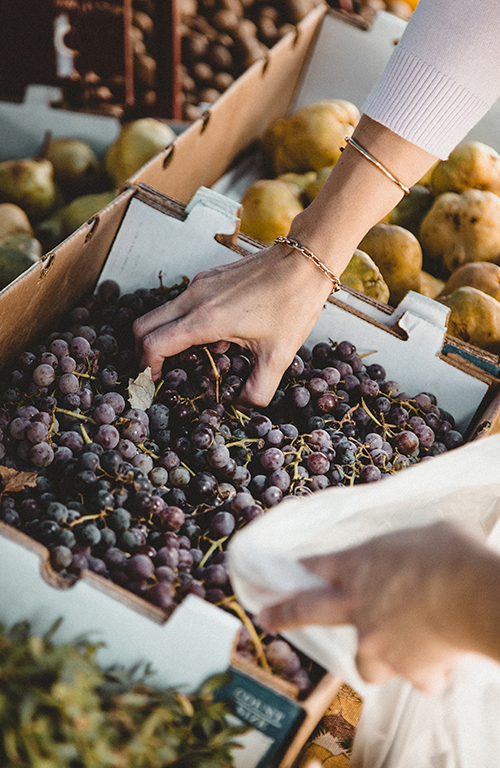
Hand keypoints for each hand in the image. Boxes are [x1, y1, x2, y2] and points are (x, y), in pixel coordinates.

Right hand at [133, 242, 332, 406]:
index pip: (153, 344)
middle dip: (144, 354)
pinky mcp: (208, 277)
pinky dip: (181, 323)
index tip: (156, 384)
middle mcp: (194, 298)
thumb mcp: (279, 356)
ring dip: (163, 337)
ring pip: (160, 313)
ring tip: (187, 359)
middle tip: (159, 374)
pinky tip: (211, 338)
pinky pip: (180, 303)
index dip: (147, 369)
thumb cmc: (293, 304)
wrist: (305, 262)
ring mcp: (199, 284)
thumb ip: (258, 389)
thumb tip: (242, 408)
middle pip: (143, 326)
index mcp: (205, 319)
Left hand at [259, 522, 487, 691]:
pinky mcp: (406, 669)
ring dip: (381, 659)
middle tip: (266, 617)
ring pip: (367, 663)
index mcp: (358, 566)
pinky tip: (444, 660)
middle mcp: (358, 606)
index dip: (299, 569)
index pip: (316, 566)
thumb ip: (408, 549)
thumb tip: (423, 548)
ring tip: (403, 653)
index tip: (281, 572)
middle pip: (306, 611)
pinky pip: (417, 677)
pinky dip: (428, 672)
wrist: (472, 594)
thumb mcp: (424, 533)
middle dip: (282, 615)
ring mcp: (377, 642)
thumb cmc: (452, 554)